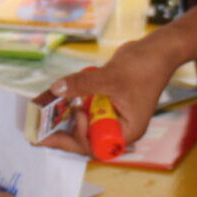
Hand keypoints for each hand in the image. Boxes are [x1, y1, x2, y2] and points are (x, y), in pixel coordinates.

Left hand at [40, 38, 175, 154]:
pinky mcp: (109, 103)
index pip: (97, 146)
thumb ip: (81, 85)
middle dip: (65, 134)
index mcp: (127, 130)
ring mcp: (114, 115)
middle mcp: (120, 127)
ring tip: (45, 118)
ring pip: (86, 125)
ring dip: (66, 121)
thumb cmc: (143, 67)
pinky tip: (60, 101)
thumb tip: (56, 89)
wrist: (157, 50)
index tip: (69, 120)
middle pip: (88, 140)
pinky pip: (88, 111)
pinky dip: (74, 106)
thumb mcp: (110, 77)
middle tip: (39, 133)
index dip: (79, 138)